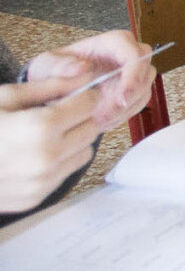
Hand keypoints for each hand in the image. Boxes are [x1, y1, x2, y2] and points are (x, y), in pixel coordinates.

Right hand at [0, 76, 111, 214]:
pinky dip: (59, 162)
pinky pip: (65, 173)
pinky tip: (33, 154)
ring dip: (72, 141)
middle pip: (91, 128)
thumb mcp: (5, 98)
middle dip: (79, 118)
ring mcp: (42, 182)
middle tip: (56, 114)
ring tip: (43, 135)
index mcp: (40, 127)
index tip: (68, 95)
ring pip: (83, 153)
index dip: (80, 95)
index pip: (89, 103)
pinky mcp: (36, 197)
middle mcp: (47, 158)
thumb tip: (84, 73)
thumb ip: (50, 85)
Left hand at [24, 30, 156, 130]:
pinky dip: (124, 114)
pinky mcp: (132, 88)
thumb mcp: (47, 65)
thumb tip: (83, 67)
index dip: (133, 77)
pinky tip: (105, 119)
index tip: (121, 99)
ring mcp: (132, 72)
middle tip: (105, 115)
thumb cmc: (54, 71)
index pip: (135, 55)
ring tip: (99, 120)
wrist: (55, 86)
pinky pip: (138, 102)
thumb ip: (60, 65)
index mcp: (114, 42)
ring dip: (125, 109)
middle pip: (145, 73)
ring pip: (143, 90)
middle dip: (128, 97)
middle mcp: (128, 54)